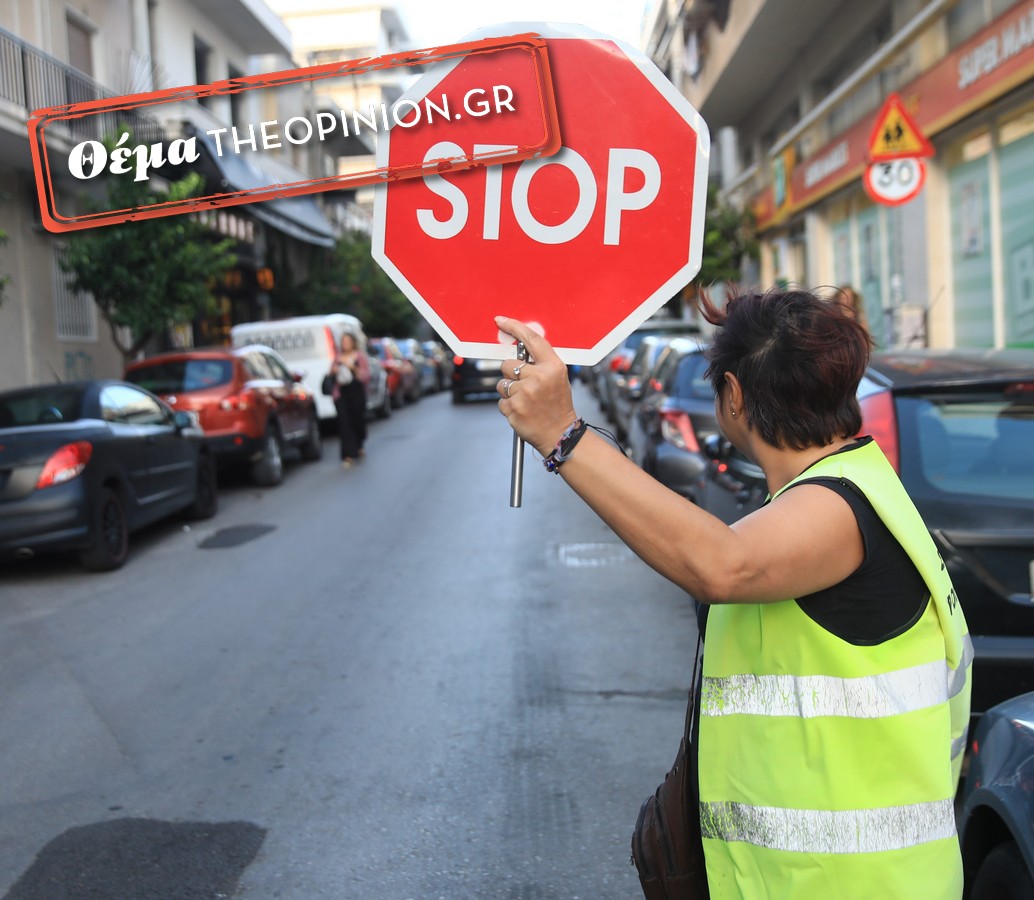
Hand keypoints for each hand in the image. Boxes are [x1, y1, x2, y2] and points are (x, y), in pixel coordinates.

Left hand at [495, 316, 577, 455]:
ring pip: (502, 383)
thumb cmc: (557, 405)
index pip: (531, 339)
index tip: (501, 320)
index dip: (514, 326)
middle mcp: (539, 377)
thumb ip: (540, 362)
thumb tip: (518, 349)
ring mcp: (525, 393)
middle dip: (512, 375)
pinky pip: (501, 400)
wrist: (559, 434)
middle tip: (526, 387)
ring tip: (526, 401)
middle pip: (508, 364)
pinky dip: (509, 406)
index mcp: (553, 366)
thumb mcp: (558, 378)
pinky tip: (522, 411)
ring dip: (509, 392)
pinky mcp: (514, 408)